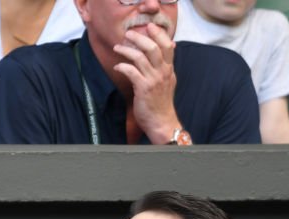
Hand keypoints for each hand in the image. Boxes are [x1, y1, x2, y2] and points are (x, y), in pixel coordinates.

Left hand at [113, 23, 180, 143]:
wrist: (162, 122)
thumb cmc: (161, 103)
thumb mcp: (168, 81)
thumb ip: (166, 65)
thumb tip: (171, 46)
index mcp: (169, 69)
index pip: (167, 45)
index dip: (158, 34)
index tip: (149, 26)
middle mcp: (163, 72)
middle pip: (153, 47)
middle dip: (139, 38)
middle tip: (128, 34)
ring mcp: (153, 80)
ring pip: (140, 57)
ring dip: (126, 50)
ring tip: (118, 48)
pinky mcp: (143, 89)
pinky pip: (131, 71)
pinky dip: (122, 66)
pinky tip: (117, 66)